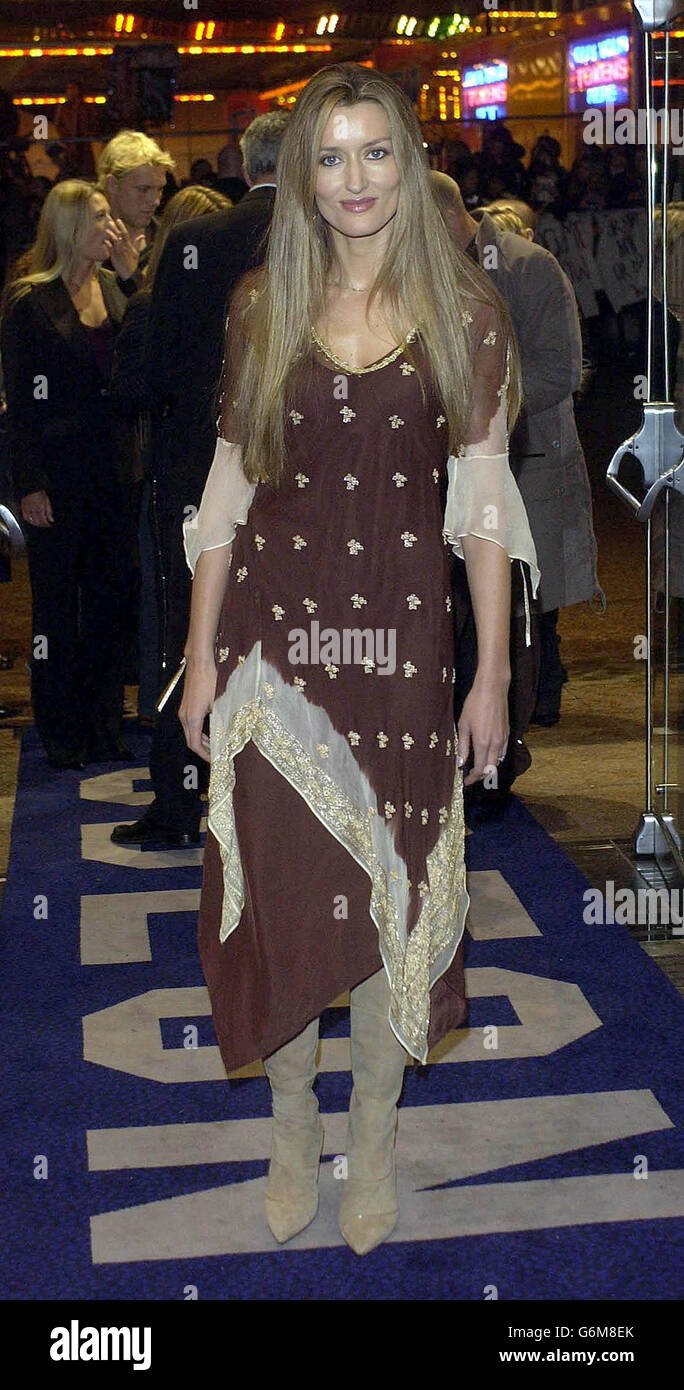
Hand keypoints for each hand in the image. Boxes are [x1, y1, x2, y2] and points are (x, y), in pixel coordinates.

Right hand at [20, 489, 52, 526]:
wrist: (30, 487)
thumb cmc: (39, 493)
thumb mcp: (47, 501)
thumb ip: (49, 511)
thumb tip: (51, 520)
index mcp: (40, 509)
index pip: (44, 521)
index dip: (47, 524)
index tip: (50, 524)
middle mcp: (33, 510)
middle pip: (38, 522)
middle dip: (42, 525)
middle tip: (45, 524)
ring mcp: (28, 510)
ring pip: (31, 521)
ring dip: (36, 524)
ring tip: (40, 524)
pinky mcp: (23, 508)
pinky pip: (25, 517)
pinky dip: (29, 520)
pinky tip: (32, 521)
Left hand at [104, 218, 145, 279]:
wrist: (130, 274)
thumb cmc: (133, 263)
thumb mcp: (137, 252)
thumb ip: (138, 243)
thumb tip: (142, 236)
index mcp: (128, 245)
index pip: (125, 233)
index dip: (121, 226)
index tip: (118, 219)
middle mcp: (123, 247)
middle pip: (118, 234)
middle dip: (114, 226)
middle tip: (109, 219)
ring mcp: (119, 251)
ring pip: (114, 240)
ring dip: (110, 234)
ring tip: (106, 229)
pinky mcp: (114, 256)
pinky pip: (110, 249)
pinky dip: (107, 244)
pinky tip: (104, 240)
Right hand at [178, 655, 216, 762]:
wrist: (200, 662)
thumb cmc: (211, 681)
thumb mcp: (220, 703)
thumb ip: (222, 721)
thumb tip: (228, 736)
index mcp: (191, 719)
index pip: (194, 744)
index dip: (204, 755)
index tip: (215, 760)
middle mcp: (184, 716)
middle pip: (191, 740)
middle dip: (203, 750)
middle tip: (217, 756)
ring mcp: (184, 710)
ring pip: (190, 732)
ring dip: (202, 740)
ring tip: (215, 746)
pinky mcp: (186, 705)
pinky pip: (191, 724)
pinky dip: (200, 731)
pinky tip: (211, 731)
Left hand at [457, 671, 508, 787]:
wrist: (492, 688)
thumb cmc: (475, 704)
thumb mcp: (463, 724)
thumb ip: (462, 745)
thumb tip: (461, 762)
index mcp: (483, 743)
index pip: (480, 769)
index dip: (473, 778)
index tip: (466, 781)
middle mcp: (496, 743)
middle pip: (491, 769)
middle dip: (481, 776)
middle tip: (471, 776)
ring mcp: (503, 738)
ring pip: (498, 762)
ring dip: (489, 768)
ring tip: (478, 766)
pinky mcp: (507, 733)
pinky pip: (503, 752)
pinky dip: (495, 758)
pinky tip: (488, 754)